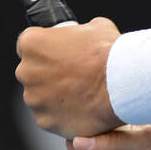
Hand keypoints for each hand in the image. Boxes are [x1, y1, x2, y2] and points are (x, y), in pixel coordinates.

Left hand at [15, 16, 122, 138]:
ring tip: (82, 93)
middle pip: (33, 72)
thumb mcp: (96, 27)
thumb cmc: (110, 54)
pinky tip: (83, 108)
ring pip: (40, 97)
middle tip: (75, 75)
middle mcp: (27, 72)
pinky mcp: (46, 121)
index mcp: (32, 44)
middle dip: (50, 74)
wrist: (123, 84)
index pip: (29, 44)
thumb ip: (78, 33)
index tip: (60, 54)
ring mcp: (35, 99)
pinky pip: (51, 117)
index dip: (47, 49)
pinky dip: (63, 115)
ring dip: (56, 95)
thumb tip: (83, 37)